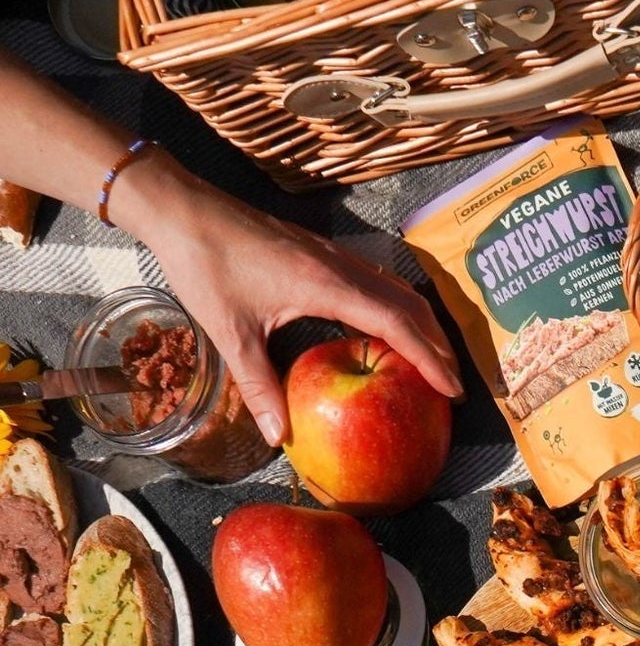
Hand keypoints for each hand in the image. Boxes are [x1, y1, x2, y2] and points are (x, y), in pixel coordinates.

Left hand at [123, 156, 461, 448]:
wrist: (180, 207)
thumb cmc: (203, 263)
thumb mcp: (229, 332)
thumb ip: (258, 386)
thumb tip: (278, 438)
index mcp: (325, 285)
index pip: (396, 324)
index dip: (429, 359)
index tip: (452, 389)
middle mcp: (339, 266)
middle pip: (410, 305)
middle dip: (439, 345)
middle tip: (454, 385)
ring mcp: (333, 255)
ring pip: (398, 290)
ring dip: (423, 324)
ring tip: (434, 360)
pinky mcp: (322, 252)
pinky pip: (378, 282)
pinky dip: (399, 309)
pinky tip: (392, 331)